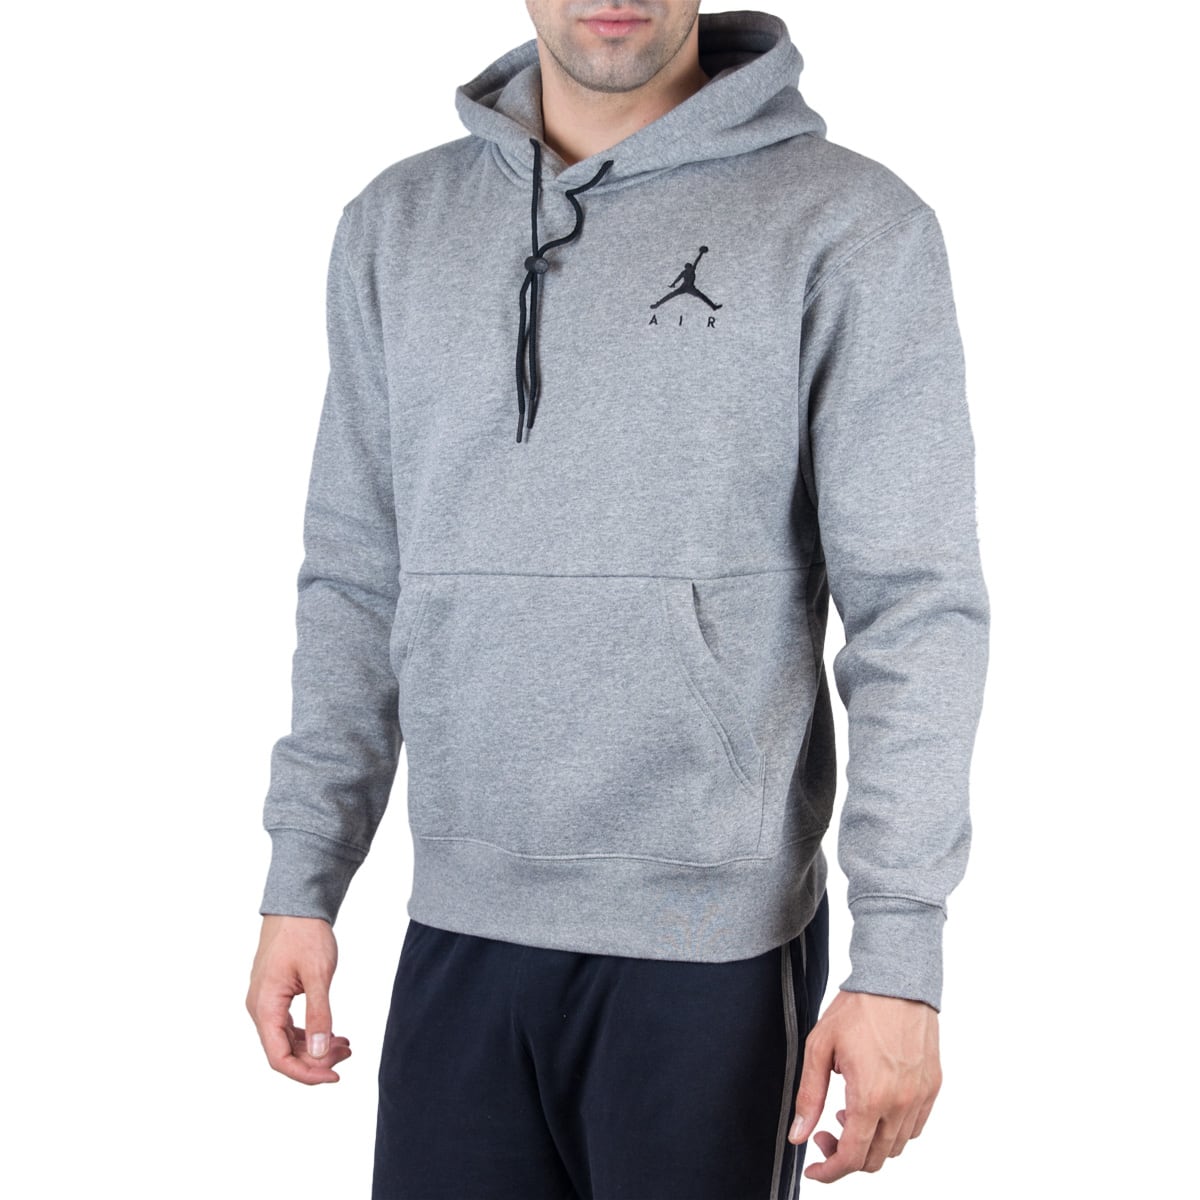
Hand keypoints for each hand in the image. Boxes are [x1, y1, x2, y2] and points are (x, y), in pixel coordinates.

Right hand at [245, 914, 351, 1084]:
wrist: (297, 906)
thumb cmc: (306, 934)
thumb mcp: (318, 975)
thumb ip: (319, 1015)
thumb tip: (317, 1053)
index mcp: (264, 1006)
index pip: (279, 1058)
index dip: (306, 1074)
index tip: (335, 1076)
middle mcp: (259, 1008)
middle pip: (283, 1052)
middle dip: (315, 1060)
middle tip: (347, 1054)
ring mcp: (266, 1002)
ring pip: (287, 1040)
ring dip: (314, 1048)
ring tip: (346, 1046)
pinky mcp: (275, 995)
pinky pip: (289, 1025)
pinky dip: (310, 1033)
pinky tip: (333, 1034)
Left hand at [787, 989, 940, 1181]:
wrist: (897, 980)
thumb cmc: (857, 1009)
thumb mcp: (819, 1047)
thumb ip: (809, 1096)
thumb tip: (798, 1134)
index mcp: (871, 1097)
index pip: (852, 1157)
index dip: (829, 1171)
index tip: (814, 1168)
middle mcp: (901, 1104)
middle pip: (874, 1159)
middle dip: (845, 1156)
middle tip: (825, 1132)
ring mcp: (921, 1097)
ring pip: (895, 1147)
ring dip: (869, 1143)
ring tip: (847, 1113)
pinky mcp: (933, 1087)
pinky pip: (914, 1128)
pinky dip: (892, 1130)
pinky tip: (874, 1105)